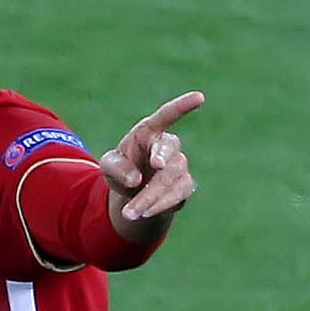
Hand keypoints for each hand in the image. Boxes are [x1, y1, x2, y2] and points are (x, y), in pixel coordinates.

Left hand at [100, 91, 203, 220]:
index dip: (183, 106)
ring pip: (173, 179)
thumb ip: (116, 168)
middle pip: (169, 155)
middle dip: (155, 171)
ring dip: (150, 197)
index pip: (167, 115)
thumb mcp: (109, 166)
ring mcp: (179, 166)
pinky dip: (160, 205)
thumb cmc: (121, 169)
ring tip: (130, 212)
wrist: (133, 194)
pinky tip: (143, 213)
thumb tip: (136, 179)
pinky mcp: (185, 186)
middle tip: (136, 185)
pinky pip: (178, 195)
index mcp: (149, 132)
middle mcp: (168, 146)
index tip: (200, 97)